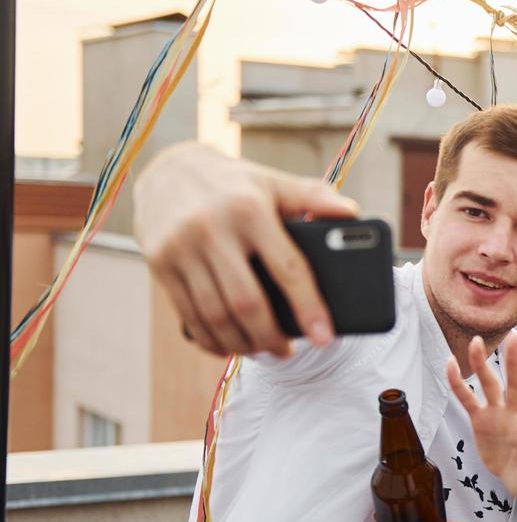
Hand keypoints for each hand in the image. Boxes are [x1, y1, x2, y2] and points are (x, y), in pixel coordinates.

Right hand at [134, 142, 358, 357]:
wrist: (167, 169)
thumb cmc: (236, 185)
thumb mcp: (274, 182)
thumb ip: (313, 197)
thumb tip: (352, 212)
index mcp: (250, 209)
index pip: (288, 268)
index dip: (309, 307)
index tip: (324, 338)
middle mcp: (212, 228)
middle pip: (247, 302)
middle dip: (270, 337)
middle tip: (286, 352)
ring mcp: (181, 247)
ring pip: (214, 314)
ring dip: (241, 344)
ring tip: (261, 351)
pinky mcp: (159, 262)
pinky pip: (187, 313)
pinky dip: (209, 338)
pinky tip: (227, 347)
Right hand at [446, 335, 516, 501]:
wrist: (514, 477)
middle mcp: (514, 416)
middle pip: (515, 386)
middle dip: (514, 364)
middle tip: (514, 338)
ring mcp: (496, 415)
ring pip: (489, 385)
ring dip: (482, 364)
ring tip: (476, 341)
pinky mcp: (479, 419)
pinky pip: (466, 398)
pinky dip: (457, 383)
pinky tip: (450, 363)